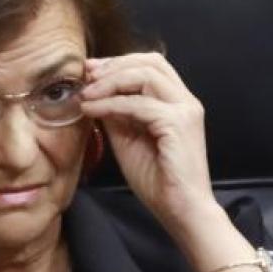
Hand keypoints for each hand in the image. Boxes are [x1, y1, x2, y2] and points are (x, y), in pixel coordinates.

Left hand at [79, 53, 217, 240]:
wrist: (181, 210)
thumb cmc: (159, 181)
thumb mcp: (129, 140)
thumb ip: (117, 115)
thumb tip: (94, 95)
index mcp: (178, 102)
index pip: (151, 65)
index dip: (119, 62)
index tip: (90, 71)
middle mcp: (186, 101)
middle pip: (151, 61)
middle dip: (114, 65)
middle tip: (86, 76)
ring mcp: (185, 111)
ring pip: (145, 75)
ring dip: (110, 81)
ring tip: (86, 94)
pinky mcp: (178, 124)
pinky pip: (138, 104)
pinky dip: (111, 104)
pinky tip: (92, 110)